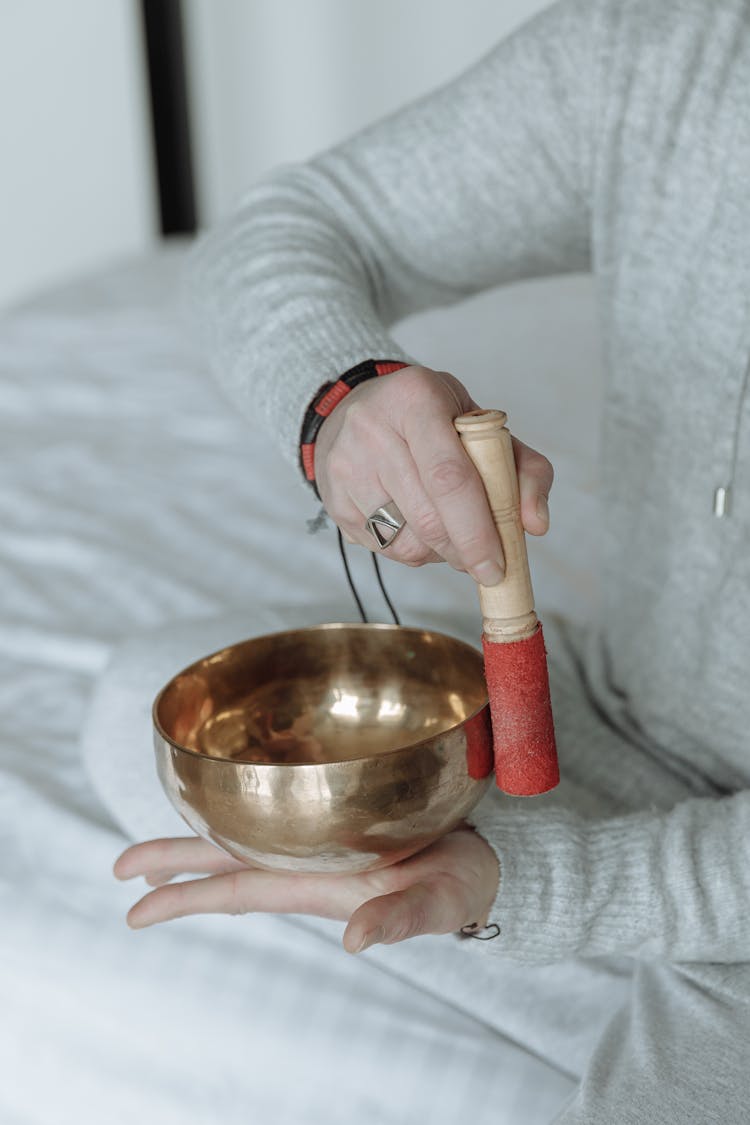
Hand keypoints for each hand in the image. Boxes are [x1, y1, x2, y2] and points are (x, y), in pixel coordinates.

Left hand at [113, 825, 499, 953]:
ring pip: (243, 842)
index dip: (184, 896)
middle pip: (225, 863)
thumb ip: (397, 922)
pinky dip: (244, 818)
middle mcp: (308, 864)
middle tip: (119, 870)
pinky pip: (278, 821)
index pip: (236, 890)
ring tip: (157, 853)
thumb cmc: (461, 883)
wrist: (488, 861)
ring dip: (198, 845)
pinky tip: (232, 813)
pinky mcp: (341, 820)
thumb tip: (353, 941)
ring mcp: (321, 844)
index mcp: (319, 883)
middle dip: (172, 864)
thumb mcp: (433, 905)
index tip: (134, 906)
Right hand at [316, 365, 553, 584]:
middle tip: (486, 565)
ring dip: (440, 554)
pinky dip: (414, 551)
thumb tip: (535, 523)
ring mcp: (346, 466)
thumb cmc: (431, 418)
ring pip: (406, 540)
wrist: (356, 408)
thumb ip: (522, 468)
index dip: (477, 530)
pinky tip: (420, 528)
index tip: (498, 565)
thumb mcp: (480, 424)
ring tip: (451, 534)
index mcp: (416, 399)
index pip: (450, 477)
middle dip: (465, 551)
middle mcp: (372, 429)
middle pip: (429, 517)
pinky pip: (384, 548)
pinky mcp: (334, 499)